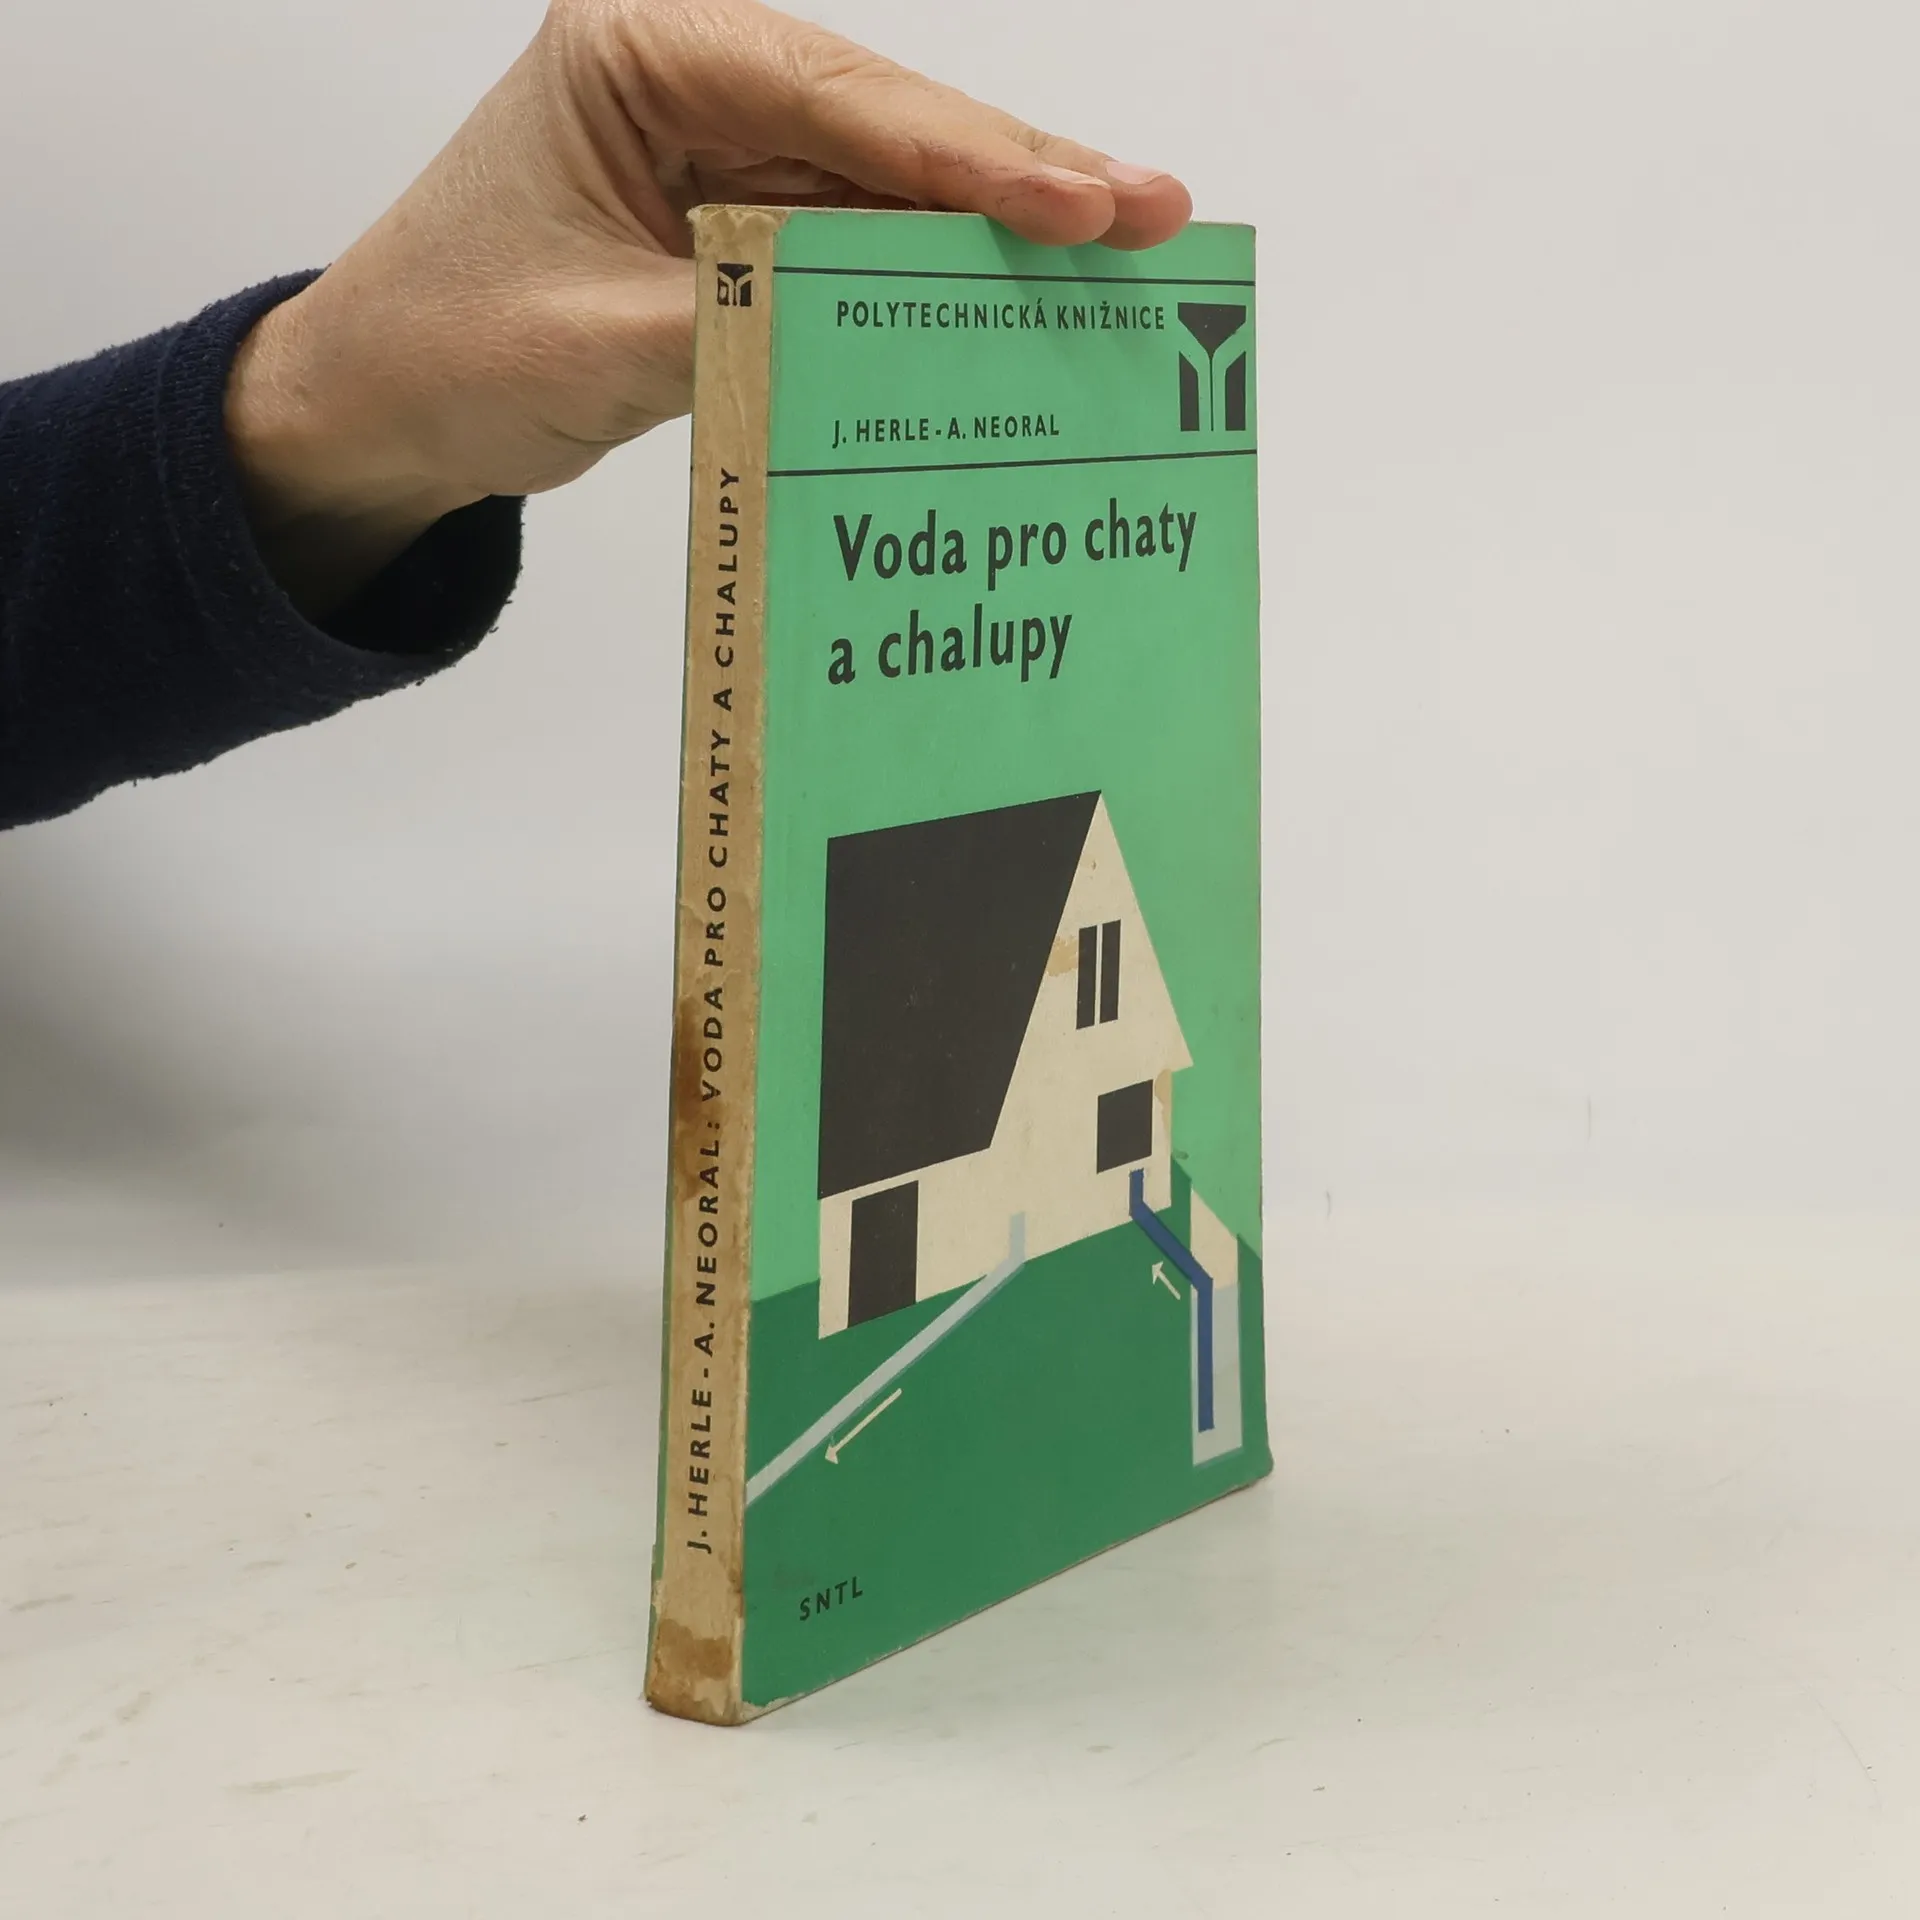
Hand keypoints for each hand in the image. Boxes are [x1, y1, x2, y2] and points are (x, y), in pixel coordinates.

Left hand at [227, 0, 1191, 613]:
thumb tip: (896, 340)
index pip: (828, 95)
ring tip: (1125, 249)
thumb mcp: (600, 344)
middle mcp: (696, 77)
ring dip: (1001, 225)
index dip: (963, 155)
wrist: (381, 409)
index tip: (1072, 204)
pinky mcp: (744, 222)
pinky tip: (1024, 295)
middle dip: (1020, 174)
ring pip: (893, 180)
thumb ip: (751, 327)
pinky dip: (940, 276)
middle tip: (1152, 212)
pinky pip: (863, 243)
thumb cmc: (445, 349)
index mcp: (638, 52)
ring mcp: (728, 148)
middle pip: (888, 122)